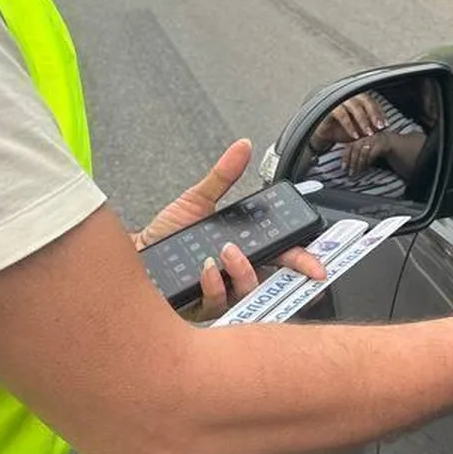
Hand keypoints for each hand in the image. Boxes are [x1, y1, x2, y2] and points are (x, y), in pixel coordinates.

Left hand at [132, 139, 326, 318]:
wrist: (134, 256)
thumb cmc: (165, 234)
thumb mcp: (197, 200)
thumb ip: (223, 176)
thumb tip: (243, 146)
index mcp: (241, 250)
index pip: (281, 257)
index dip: (303, 261)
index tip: (318, 265)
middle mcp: (234, 275)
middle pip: (274, 279)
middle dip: (285, 269)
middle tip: (274, 252)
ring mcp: (220, 293)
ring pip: (249, 291)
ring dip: (243, 271)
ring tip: (225, 252)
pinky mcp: (199, 307)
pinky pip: (218, 301)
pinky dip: (215, 283)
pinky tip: (205, 269)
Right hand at [313, 94, 386, 150]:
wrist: (323, 136)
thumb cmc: (342, 130)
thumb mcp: (359, 129)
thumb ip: (370, 126)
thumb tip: (385, 128)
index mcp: (357, 98)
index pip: (372, 102)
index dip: (380, 113)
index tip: (386, 125)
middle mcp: (348, 96)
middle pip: (365, 100)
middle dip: (374, 115)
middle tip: (379, 128)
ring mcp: (338, 100)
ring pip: (354, 106)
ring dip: (363, 120)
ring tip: (368, 134)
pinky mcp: (328, 107)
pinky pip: (341, 114)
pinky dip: (349, 125)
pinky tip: (355, 135)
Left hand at [341, 133, 383, 175]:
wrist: (401, 145)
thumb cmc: (383, 151)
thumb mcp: (369, 152)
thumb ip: (359, 156)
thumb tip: (348, 167)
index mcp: (363, 137)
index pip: (350, 145)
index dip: (345, 156)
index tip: (343, 167)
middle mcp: (368, 136)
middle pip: (355, 147)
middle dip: (351, 161)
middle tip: (350, 173)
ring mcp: (377, 138)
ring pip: (363, 150)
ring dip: (359, 163)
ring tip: (357, 173)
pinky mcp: (385, 143)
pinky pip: (373, 152)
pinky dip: (369, 160)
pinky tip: (368, 166)